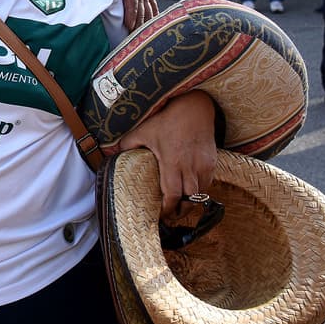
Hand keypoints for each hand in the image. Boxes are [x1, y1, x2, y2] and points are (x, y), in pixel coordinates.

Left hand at [118, 91, 216, 215]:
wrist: (194, 108)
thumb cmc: (167, 120)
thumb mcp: (144, 130)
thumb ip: (128, 143)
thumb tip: (112, 153)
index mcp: (172, 162)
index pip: (173, 195)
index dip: (168, 208)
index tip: (161, 215)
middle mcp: (190, 166)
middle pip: (189, 200)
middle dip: (180, 211)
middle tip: (171, 215)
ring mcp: (204, 165)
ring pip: (201, 194)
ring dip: (191, 202)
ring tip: (181, 207)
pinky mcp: (212, 162)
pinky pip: (208, 183)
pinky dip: (200, 191)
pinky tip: (191, 191)